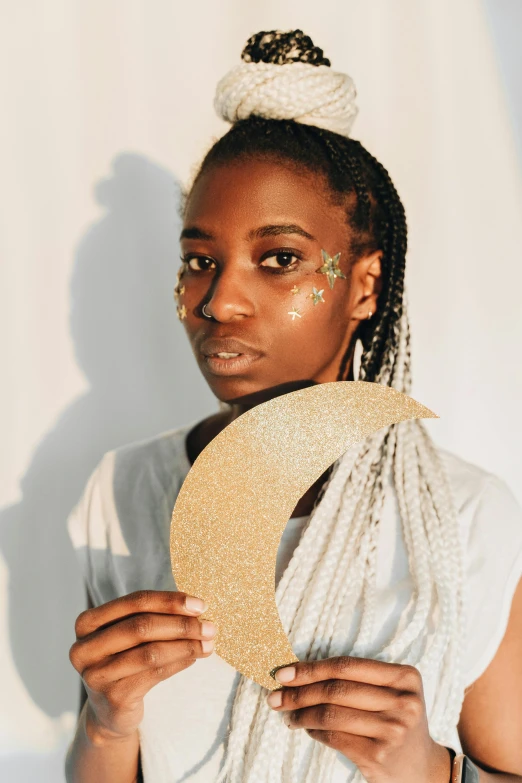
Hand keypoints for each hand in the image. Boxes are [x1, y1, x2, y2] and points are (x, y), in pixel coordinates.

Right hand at [69, 590, 215, 740]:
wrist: (109, 711)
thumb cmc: (124, 659)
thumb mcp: (129, 634)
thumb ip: (153, 616)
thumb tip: (196, 607)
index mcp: (87, 623)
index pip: (135, 602)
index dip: (170, 601)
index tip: (200, 604)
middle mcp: (84, 648)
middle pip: (142, 626)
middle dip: (181, 625)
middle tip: (210, 627)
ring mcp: (96, 675)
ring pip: (150, 652)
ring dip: (185, 646)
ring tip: (208, 644)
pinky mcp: (113, 697)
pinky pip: (154, 674)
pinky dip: (179, 663)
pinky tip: (193, 658)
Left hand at [266, 656, 451, 782]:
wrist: (423, 768)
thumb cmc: (398, 720)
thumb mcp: (392, 692)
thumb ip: (357, 679)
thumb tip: (300, 672)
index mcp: (405, 677)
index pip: (346, 666)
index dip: (311, 668)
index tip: (284, 673)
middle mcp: (402, 702)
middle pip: (336, 690)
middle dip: (299, 692)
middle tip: (275, 695)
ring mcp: (392, 730)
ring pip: (331, 715)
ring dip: (302, 714)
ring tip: (287, 714)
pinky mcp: (378, 755)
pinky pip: (334, 738)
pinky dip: (314, 732)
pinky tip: (307, 729)